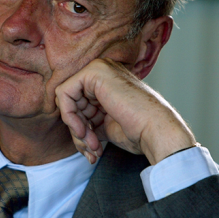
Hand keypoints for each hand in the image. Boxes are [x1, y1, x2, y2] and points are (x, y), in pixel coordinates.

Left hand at [55, 58, 196, 164]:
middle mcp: (101, 71)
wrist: (155, 130)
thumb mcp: (105, 124)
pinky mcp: (93, 72)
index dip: (80, 127)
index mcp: (106, 81)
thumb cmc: (137, 131)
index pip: (78, 104)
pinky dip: (69, 116)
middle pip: (71, 103)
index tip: (92, 146)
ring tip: (93, 145)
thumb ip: (88, 119)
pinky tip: (84, 131)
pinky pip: (64, 94)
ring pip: (66, 101)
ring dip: (76, 130)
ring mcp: (98, 68)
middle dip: (78, 131)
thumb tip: (72, 129)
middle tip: (91, 149)